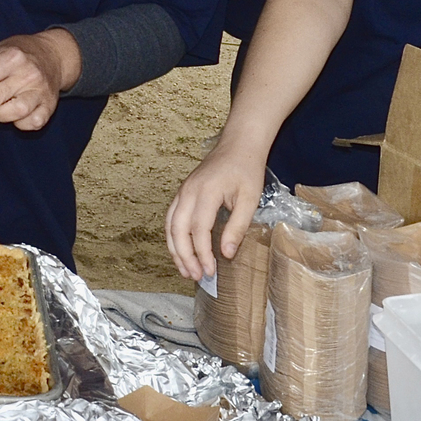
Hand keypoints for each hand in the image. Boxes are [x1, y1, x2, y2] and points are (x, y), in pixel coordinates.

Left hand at [0, 30, 79, 132]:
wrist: (54, 56)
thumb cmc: (19, 55)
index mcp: (11, 58)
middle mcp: (27, 74)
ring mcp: (40, 92)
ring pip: (9, 114)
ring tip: (1, 103)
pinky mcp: (49, 107)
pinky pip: (27, 124)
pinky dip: (18, 122)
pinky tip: (17, 110)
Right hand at [165, 138, 265, 282]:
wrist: (238, 144)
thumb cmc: (246, 169)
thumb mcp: (250, 199)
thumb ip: (237, 226)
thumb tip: (226, 254)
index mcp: (207, 191)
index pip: (199, 229)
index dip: (202, 253)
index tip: (211, 271)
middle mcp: (189, 191)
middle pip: (178, 229)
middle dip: (184, 256)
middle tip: (195, 276)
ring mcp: (183, 190)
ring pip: (170, 225)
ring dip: (175, 249)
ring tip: (185, 270)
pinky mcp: (182, 192)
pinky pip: (171, 217)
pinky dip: (173, 236)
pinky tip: (181, 250)